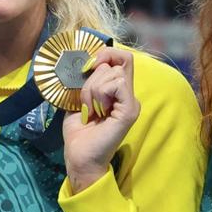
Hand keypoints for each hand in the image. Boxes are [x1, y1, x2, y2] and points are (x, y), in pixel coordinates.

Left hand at [62, 47, 139, 193]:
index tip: (88, 67)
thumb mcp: (80, 98)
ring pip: (113, 73)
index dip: (105, 55)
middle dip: (92, 79)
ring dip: (93, 89)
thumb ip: (87, 79)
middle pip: (114, 64)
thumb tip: (87, 60)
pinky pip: (117, 84)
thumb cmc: (79, 131)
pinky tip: (98, 111)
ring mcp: (132, 102)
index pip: (122, 58)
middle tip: (86, 103)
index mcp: (119, 91)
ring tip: (91, 110)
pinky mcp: (130, 110)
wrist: (79, 157)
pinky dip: (100, 94)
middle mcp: (129, 95)